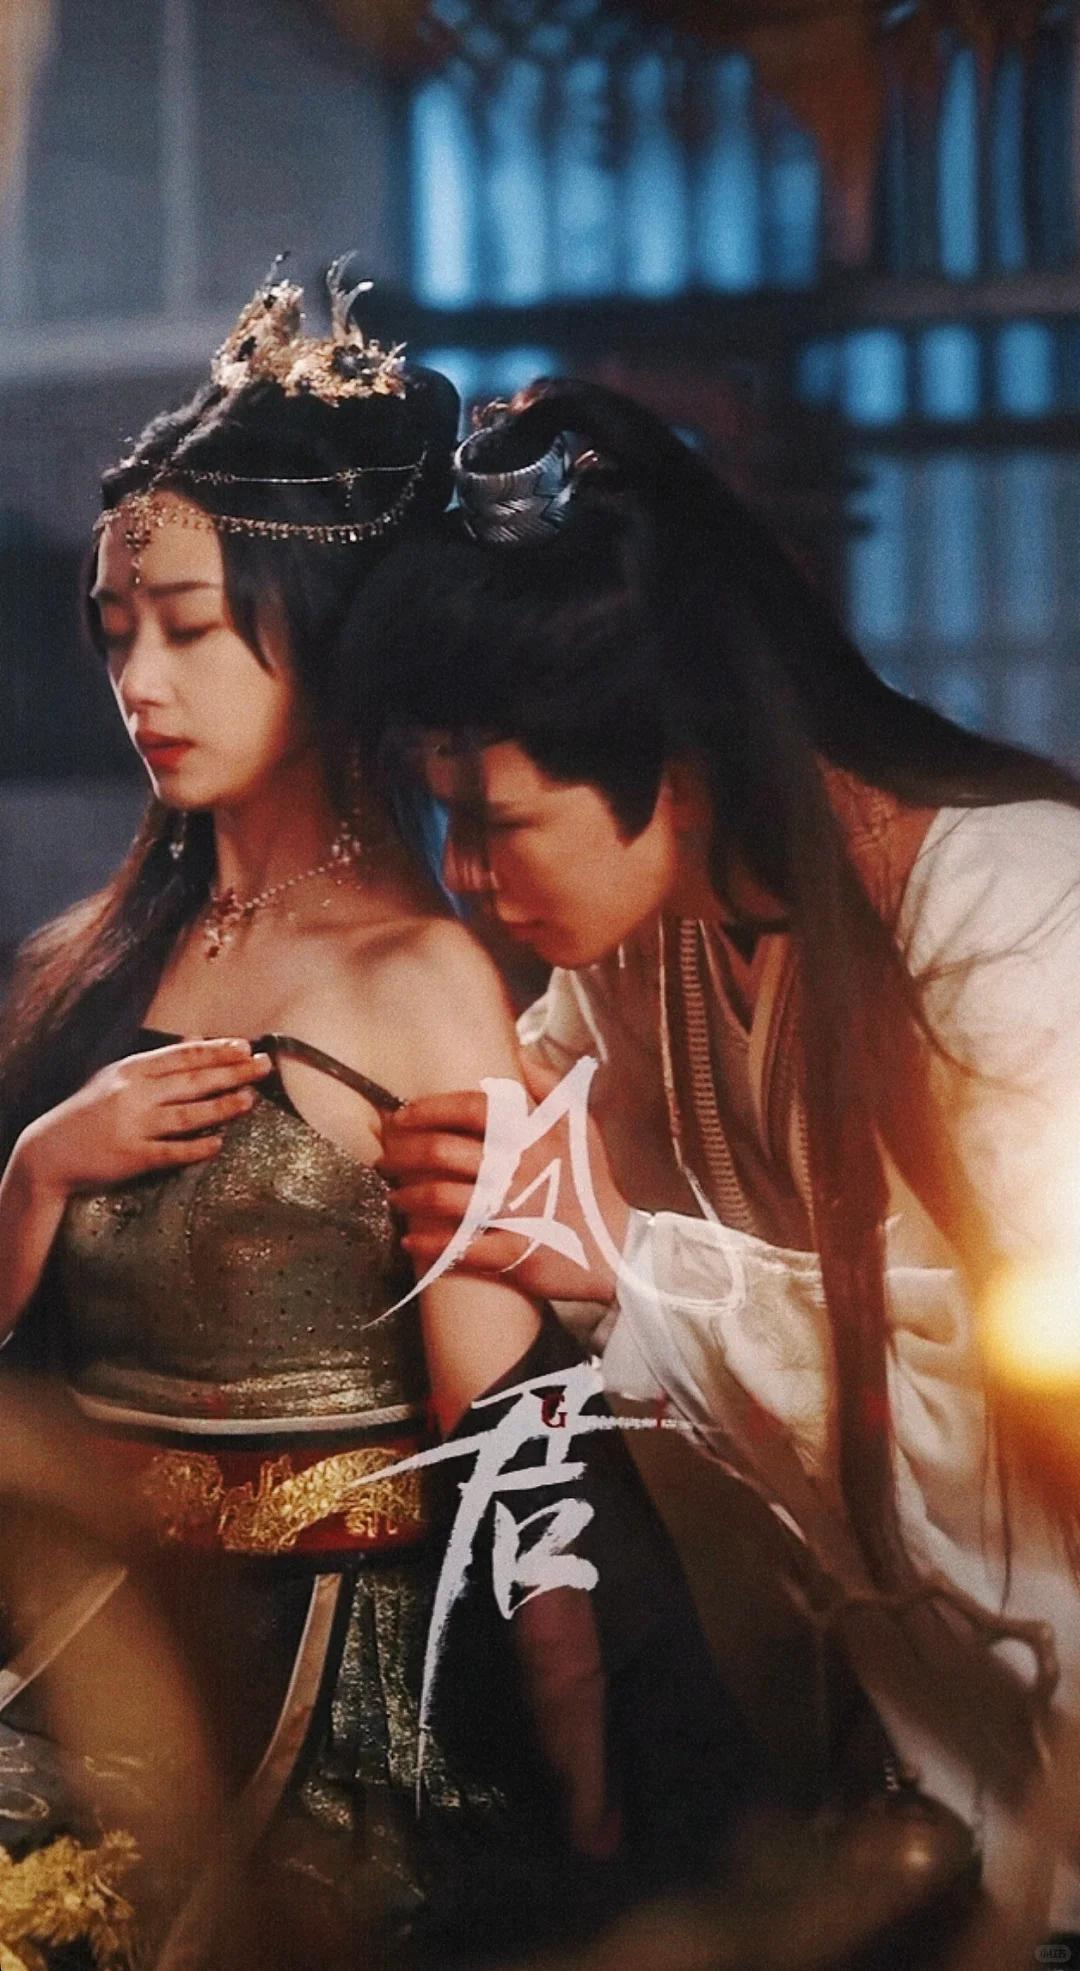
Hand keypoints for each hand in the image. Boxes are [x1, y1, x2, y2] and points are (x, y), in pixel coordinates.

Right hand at [17, 1038, 272, 1197]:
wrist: (50, 1151)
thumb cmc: (90, 1111)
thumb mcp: (119, 1078)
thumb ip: (159, 1061)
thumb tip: (197, 1040)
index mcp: (131, 1070)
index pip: (183, 1056)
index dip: (217, 1051)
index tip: (245, 1047)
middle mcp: (134, 1094)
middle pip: (192, 1081)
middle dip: (233, 1072)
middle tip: (264, 1066)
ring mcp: (133, 1126)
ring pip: (187, 1114)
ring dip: (223, 1107)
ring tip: (250, 1100)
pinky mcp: (132, 1158)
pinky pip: (172, 1151)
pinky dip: (197, 1147)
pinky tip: (219, 1143)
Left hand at [379, 1052, 629, 1304]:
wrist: (618, 1248)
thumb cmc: (591, 1184)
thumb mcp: (580, 1127)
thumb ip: (549, 1086)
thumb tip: (517, 1049)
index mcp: (534, 1134)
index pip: (472, 1108)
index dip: (430, 1109)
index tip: (401, 1117)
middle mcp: (522, 1170)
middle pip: (445, 1152)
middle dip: (404, 1155)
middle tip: (386, 1161)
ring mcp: (518, 1213)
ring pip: (444, 1199)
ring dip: (409, 1198)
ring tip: (394, 1199)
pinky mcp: (517, 1255)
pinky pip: (460, 1249)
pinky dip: (428, 1245)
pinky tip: (410, 1242)